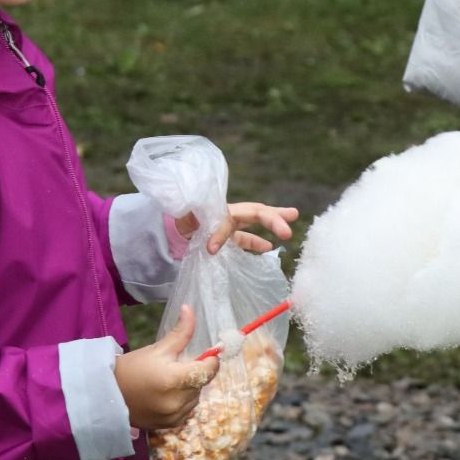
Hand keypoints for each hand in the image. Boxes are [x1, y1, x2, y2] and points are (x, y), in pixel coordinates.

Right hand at [115, 305, 219, 429]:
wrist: (109, 395)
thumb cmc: (132, 368)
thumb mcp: (157, 348)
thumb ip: (180, 332)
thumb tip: (190, 309)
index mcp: (175, 380)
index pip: (209, 370)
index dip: (211, 359)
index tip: (207, 353)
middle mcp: (178, 401)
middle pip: (202, 383)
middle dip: (196, 372)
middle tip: (178, 365)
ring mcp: (175, 416)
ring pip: (196, 397)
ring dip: (190, 388)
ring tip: (170, 380)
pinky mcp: (171, 424)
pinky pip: (188, 409)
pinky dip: (183, 400)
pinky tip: (167, 393)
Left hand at [175, 202, 299, 254]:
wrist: (165, 229)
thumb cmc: (175, 222)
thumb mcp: (185, 222)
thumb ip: (201, 230)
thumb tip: (213, 248)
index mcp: (217, 210)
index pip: (232, 218)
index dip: (224, 234)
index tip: (212, 249)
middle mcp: (226, 215)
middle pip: (255, 212)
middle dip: (273, 216)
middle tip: (293, 216)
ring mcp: (227, 226)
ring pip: (254, 224)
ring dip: (272, 225)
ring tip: (288, 229)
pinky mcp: (225, 238)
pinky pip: (244, 239)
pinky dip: (256, 244)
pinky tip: (268, 249)